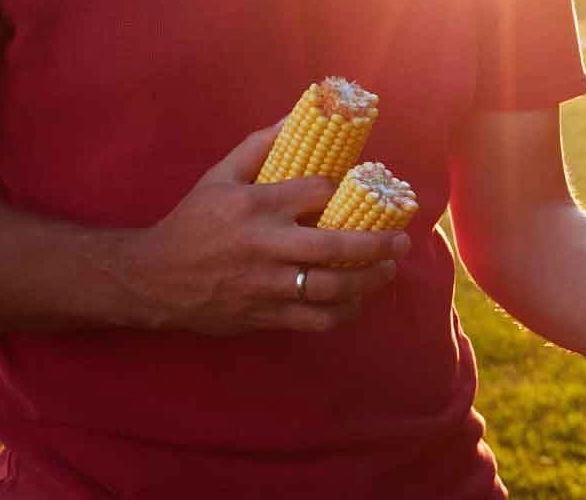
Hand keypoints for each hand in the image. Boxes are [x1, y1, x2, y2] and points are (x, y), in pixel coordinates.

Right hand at [111, 123, 410, 335]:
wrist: (153, 278)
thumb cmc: (192, 222)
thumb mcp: (219, 176)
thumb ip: (259, 146)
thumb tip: (296, 117)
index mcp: (255, 206)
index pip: (317, 193)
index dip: (341, 192)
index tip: (356, 193)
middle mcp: (264, 245)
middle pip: (336, 247)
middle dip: (378, 246)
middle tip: (401, 242)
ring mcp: (266, 285)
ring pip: (331, 288)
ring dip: (369, 281)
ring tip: (387, 271)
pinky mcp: (264, 315)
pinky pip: (315, 320)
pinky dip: (343, 313)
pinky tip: (356, 302)